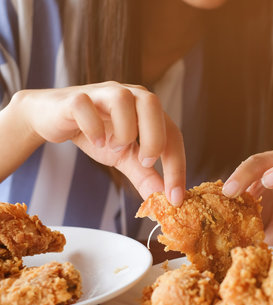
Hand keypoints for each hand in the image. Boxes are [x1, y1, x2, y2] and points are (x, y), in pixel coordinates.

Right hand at [5, 82, 185, 204]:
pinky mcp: (75, 98)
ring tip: (115, 149)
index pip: (172, 133)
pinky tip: (95, 142)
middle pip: (152, 104)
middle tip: (145, 163)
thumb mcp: (125, 158)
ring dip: (124, 131)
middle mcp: (130, 95)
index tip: (175, 199)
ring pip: (122, 99)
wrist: (53, 119)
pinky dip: (93, 128)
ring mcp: (102, 93)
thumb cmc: (98, 134)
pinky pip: (86, 106)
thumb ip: (146, 176)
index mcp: (148, 111)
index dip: (177, 166)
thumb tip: (167, 201)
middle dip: (154, 139)